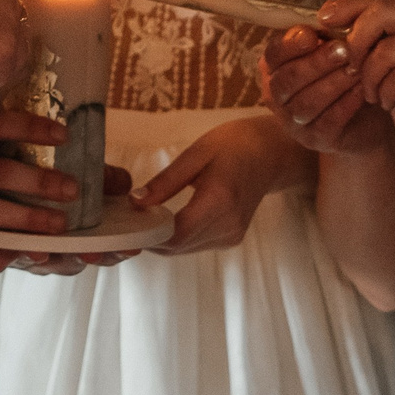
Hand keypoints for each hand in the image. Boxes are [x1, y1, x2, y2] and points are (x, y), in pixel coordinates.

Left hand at [129, 112, 315, 254]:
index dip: (147, 234)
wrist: (269, 154)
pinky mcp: (232, 238)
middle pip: (177, 246)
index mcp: (219, 200)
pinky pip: (195, 245)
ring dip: (162, 239)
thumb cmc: (233, 145)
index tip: (125, 223)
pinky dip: (177, 237)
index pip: (176, 234)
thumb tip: (136, 202)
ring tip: (145, 217)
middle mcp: (228, 225)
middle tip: (128, 219)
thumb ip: (166, 181)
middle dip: (150, 236)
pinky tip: (167, 220)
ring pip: (184, 249)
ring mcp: (232, 235)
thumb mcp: (196, 154)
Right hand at [260, 27, 394, 154]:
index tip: (311, 34)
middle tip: (343, 49)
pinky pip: (327, 122)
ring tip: (356, 69)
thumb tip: (327, 11)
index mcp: (276, 68)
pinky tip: (362, 91)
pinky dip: (345, 104)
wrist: (366, 117)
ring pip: (306, 102)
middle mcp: (277, 97)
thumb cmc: (345, 75)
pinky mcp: (316, 141)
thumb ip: (328, 32)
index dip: (289, 45)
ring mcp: (294, 122)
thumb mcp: (336, 49)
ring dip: (333, 83)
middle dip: (316, 63)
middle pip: (287, 80)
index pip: (272, 55)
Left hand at [326, 0, 394, 126]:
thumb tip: (358, 23)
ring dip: (369, 77)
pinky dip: (385, 94)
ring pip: (383, 51)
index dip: (350, 6)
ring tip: (373, 93)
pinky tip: (389, 103)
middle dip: (354, 40)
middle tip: (349, 64)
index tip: (326, 20)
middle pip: (379, 13)